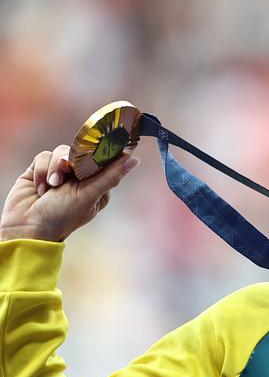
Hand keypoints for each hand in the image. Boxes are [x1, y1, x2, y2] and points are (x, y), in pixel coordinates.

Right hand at [0, 145, 139, 241]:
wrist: (26, 228)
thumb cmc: (62, 217)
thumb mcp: (90, 196)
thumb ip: (111, 176)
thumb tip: (134, 160)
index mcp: (98, 185)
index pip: (104, 160)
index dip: (100, 152)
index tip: (95, 148)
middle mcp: (80, 178)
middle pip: (82, 152)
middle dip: (73, 161)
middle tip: (67, 169)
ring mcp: (60, 173)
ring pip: (61, 152)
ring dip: (55, 168)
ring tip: (52, 185)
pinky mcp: (41, 170)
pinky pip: (44, 157)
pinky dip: (42, 171)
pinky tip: (41, 188)